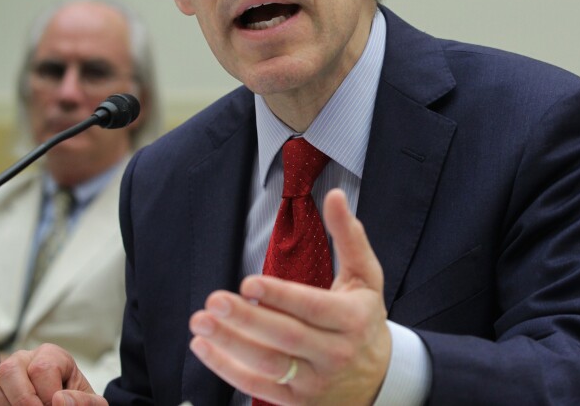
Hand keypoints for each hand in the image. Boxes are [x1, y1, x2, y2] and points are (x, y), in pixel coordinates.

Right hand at [0, 343, 104, 405]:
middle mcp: (24, 359)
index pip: (42, 369)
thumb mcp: (90, 403)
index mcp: (52, 355)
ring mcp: (4, 374)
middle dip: (24, 400)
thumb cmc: (75, 403)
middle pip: (10, 369)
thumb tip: (59, 400)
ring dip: (5, 404)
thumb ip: (83, 401)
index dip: (48, 395)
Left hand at [189, 189, 391, 404]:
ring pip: (268, 364)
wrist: (379, 379)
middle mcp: (335, 353)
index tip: (248, 283)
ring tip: (200, 322)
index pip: (313, 308)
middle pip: (286, 337)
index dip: (280, 296)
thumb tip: (334, 195)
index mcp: (352, 319)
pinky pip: (257, 388)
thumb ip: (349, 235)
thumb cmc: (364, 318)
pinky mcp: (297, 402)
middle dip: (247, 319)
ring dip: (229, 344)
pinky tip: (204, 347)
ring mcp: (315, 382)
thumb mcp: (366, 276)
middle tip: (214, 300)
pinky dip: (227, 369)